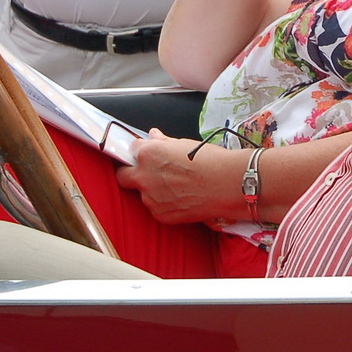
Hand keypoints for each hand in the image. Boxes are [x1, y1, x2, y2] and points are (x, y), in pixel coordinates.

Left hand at [113, 128, 240, 223]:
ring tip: (176, 186)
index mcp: (148, 153)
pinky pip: (156, 207)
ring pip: (142, 193)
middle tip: (149, 173)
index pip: (131, 150)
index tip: (146, 155)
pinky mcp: (160, 215)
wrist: (227, 185)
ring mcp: (151, 198)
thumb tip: (154, 137)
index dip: (140, 152)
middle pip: (123, 176)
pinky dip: (164, 203)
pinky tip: (182, 198)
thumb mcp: (185, 144)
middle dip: (131, 173)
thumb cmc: (210, 160)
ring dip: (152, 189)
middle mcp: (144, 176)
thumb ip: (163, 142)